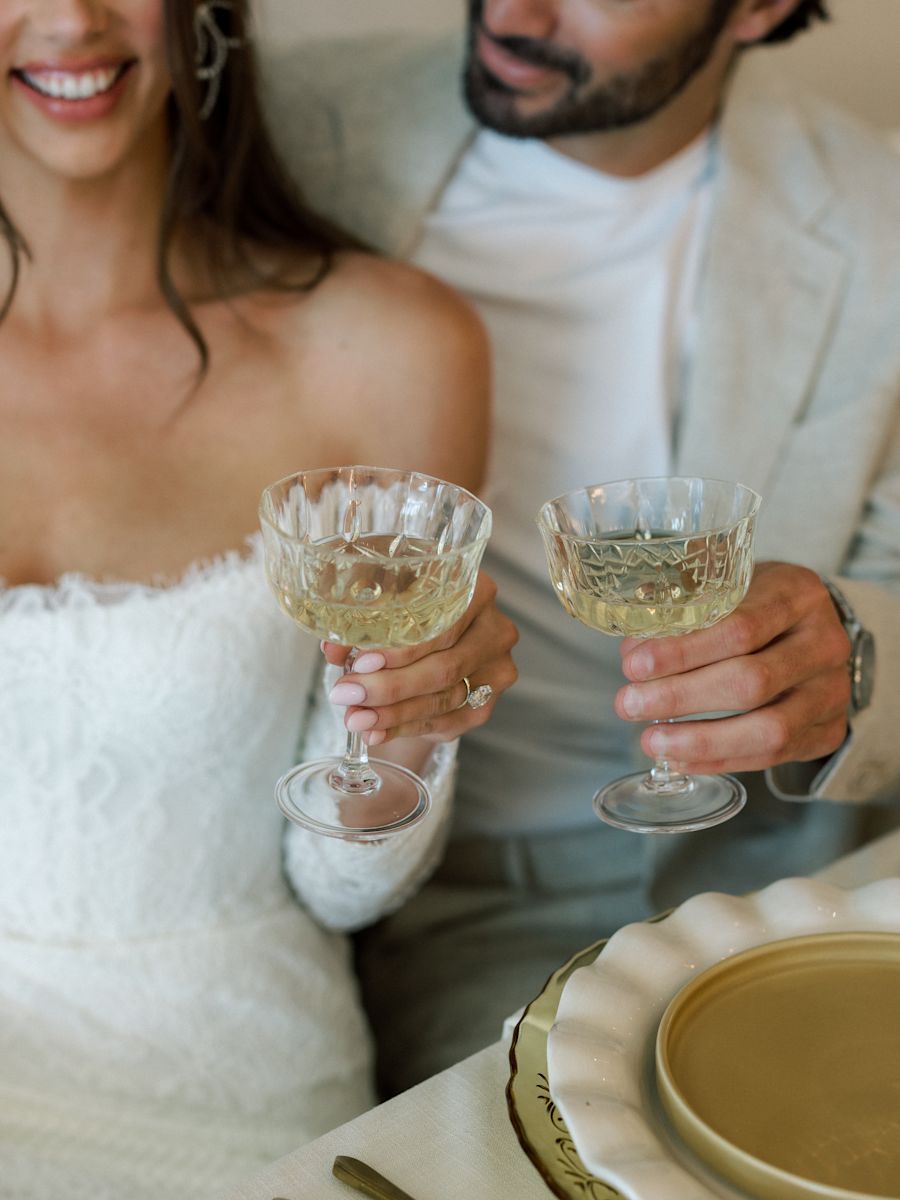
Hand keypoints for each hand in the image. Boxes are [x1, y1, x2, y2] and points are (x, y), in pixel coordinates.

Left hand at [322, 571, 517, 744]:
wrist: (431, 644)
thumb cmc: (408, 614)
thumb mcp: (386, 604)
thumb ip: (362, 619)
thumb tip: (333, 647)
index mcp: (478, 590)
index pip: (443, 624)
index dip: (401, 648)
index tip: (360, 663)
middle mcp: (495, 630)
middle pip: (444, 667)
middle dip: (390, 686)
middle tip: (347, 694)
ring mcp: (496, 670)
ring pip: (443, 700)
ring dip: (393, 713)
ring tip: (355, 718)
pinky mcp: (485, 704)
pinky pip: (445, 722)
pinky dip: (405, 728)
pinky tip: (376, 731)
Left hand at [613, 561, 851, 773]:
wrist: (814, 633)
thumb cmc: (758, 606)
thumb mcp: (728, 589)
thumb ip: (682, 610)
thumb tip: (633, 649)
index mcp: (797, 594)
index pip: (739, 627)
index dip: (682, 651)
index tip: (634, 665)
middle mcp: (824, 642)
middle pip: (751, 681)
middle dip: (681, 697)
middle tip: (630, 703)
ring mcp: (832, 690)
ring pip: (768, 728)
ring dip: (700, 740)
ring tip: (651, 741)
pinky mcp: (829, 730)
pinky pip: (773, 756)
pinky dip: (719, 759)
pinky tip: (678, 758)